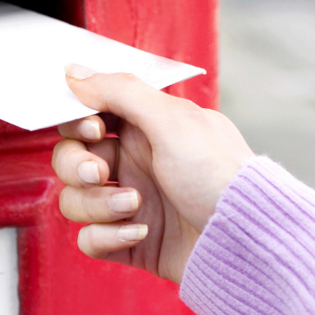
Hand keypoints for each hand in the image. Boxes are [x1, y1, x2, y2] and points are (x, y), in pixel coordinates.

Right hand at [51, 66, 254, 283]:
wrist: (244, 239)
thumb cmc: (219, 175)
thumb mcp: (172, 121)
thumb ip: (120, 92)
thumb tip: (75, 72)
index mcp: (144, 129)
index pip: (86, 119)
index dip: (78, 124)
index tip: (94, 129)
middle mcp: (133, 165)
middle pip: (70, 161)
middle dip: (76, 167)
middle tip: (100, 173)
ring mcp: (129, 205)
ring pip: (75, 201)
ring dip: (97, 205)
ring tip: (134, 206)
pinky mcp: (129, 242)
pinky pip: (91, 239)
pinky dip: (108, 237)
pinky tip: (140, 232)